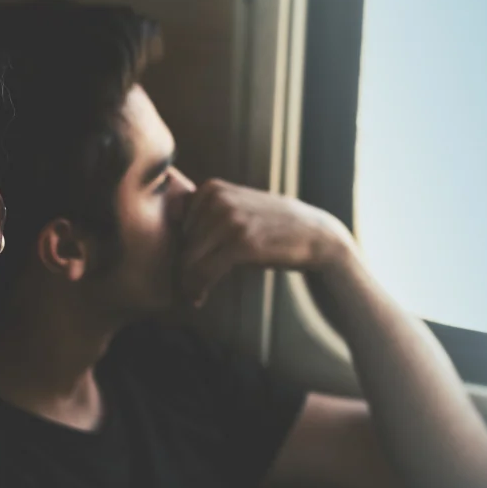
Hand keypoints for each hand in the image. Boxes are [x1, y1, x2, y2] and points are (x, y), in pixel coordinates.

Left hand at [180, 179, 351, 305]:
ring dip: (187, 282)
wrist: (316, 235)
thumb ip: (207, 211)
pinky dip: (198, 288)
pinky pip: (204, 270)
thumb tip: (170, 228)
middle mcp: (218, 199)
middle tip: (186, 288)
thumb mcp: (238, 207)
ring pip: (189, 258)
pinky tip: (199, 299)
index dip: (179, 249)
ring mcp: (230, 219)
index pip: (177, 224)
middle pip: (182, 242)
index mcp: (212, 188)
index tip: (184, 269)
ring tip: (193, 295)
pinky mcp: (241, 242)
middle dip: (182, 268)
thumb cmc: (272, 227)